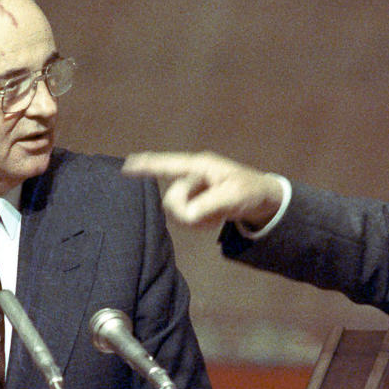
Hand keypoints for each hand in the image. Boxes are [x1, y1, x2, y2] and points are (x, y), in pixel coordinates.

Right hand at [123, 151, 283, 229]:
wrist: (262, 200)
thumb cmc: (250, 191)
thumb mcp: (234, 196)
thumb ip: (210, 204)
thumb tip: (186, 214)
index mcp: (199, 166)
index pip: (167, 165)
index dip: (146, 166)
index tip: (125, 168)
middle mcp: (191, 176)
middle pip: (171, 199)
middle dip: (187, 211)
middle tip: (211, 215)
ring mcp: (191, 190)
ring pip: (177, 212)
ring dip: (196, 219)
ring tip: (216, 215)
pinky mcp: (193, 203)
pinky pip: (185, 219)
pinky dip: (199, 223)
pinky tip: (214, 218)